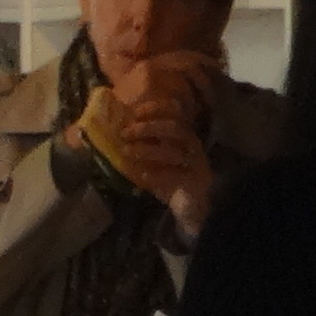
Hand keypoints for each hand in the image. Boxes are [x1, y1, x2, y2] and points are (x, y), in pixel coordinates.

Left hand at [108, 87, 216, 232]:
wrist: (193, 207)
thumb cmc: (172, 178)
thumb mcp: (158, 157)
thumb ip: (146, 144)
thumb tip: (120, 130)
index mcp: (184, 134)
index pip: (175, 111)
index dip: (155, 108)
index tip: (134, 113)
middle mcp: (191, 145)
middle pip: (173, 128)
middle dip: (147, 128)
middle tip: (125, 133)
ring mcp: (195, 163)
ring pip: (173, 151)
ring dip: (147, 150)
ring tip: (127, 152)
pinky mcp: (195, 183)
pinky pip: (176, 176)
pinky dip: (157, 175)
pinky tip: (143, 176)